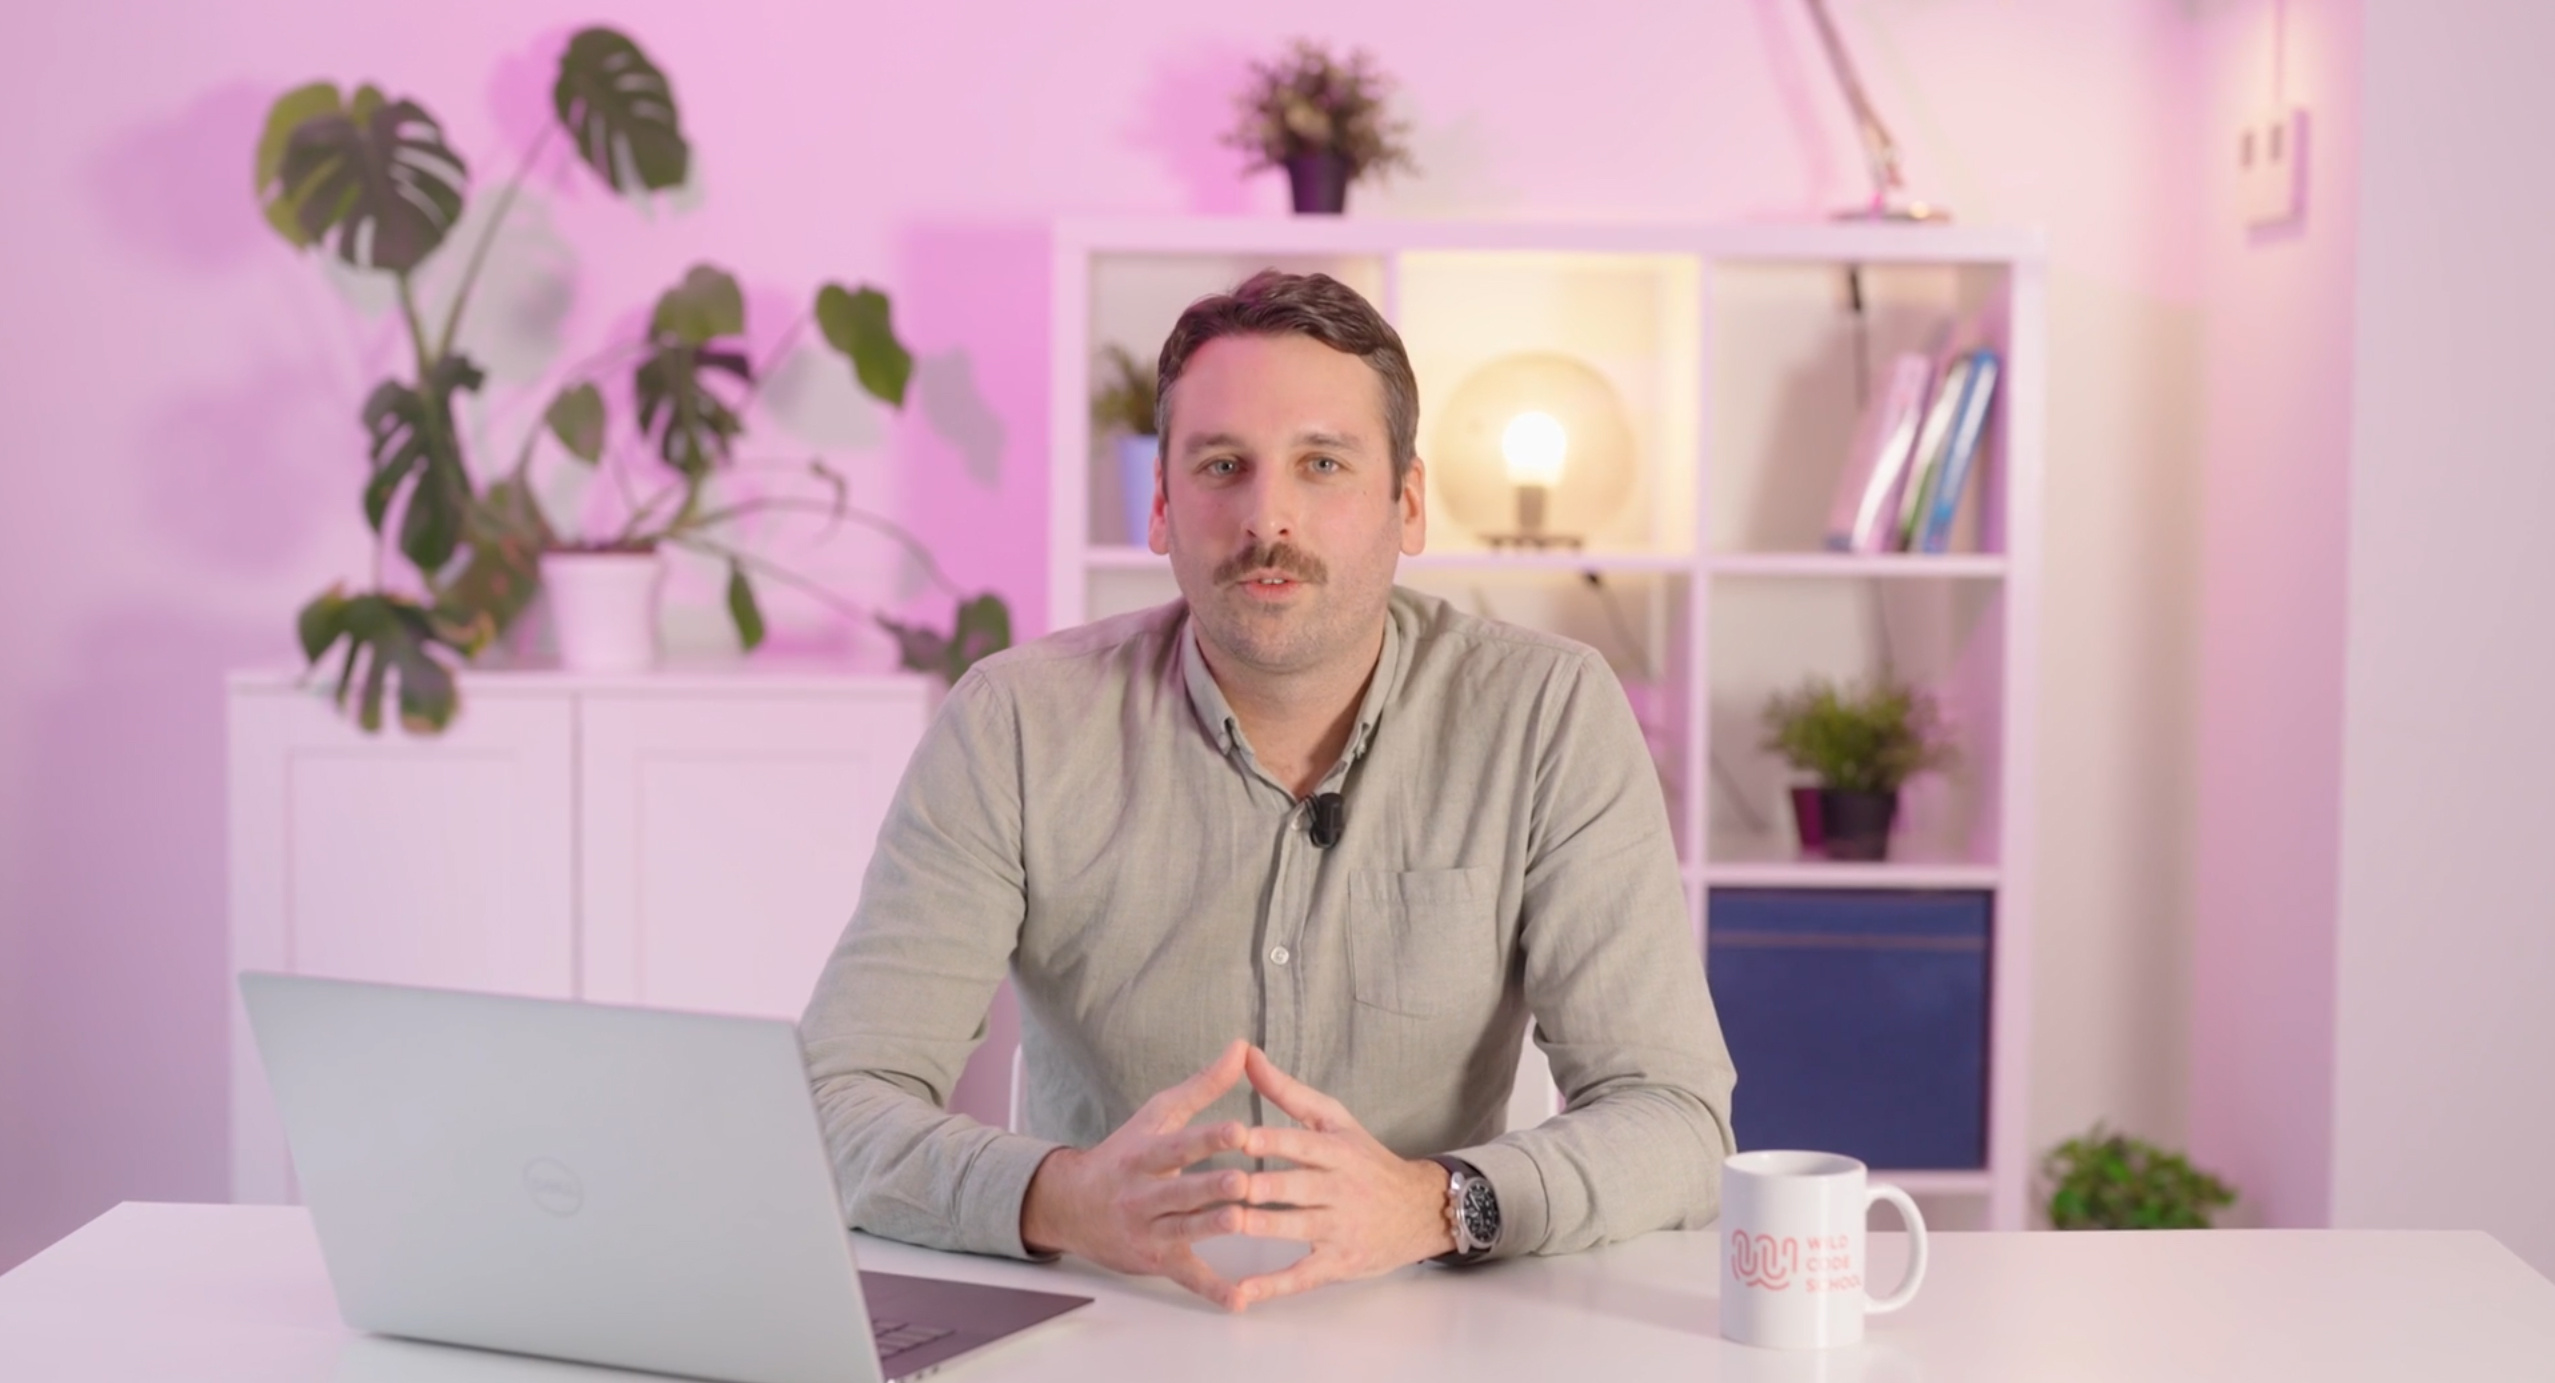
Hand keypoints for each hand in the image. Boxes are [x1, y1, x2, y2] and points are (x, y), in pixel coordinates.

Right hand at [1018, 1038, 1256, 1308]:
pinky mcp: (1157, 1261)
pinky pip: (1187, 1278)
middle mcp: (1143, 1194)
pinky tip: (1240, 1300)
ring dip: (1211, 1228)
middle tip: (1243, 1182)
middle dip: (1210, 1188)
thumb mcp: (1158, 1115)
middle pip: (1180, 1191)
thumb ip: (1203, 1085)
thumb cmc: (1125, 1154)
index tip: (1239, 1130)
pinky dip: (1212, 1291)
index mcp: (1145, 1155)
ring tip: (1241, 1223)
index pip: (1179, 1145)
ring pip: (1184, 1231)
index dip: (1208, 1138)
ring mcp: (1149, 1230)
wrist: (1071, 1207)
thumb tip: (1243, 1047)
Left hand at [1224, 1045, 1456, 1309]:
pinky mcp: (1338, 1262)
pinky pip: (1302, 1276)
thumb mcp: (1335, 1120)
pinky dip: (1272, 1286)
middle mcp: (1339, 1188)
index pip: (1299, 1143)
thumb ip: (1287, 1092)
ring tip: (1225, 1224)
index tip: (1236, 1134)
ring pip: (1295, 1227)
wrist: (1420, 1210)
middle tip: (1222, 1183)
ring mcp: (1339, 1228)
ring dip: (1260, 1227)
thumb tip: (1247, 1053)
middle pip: (1295, 1187)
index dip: (1268, 1140)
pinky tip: (1242, 1292)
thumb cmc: (1366, 1160)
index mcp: (1336, 1150)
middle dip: (1259, 1186)